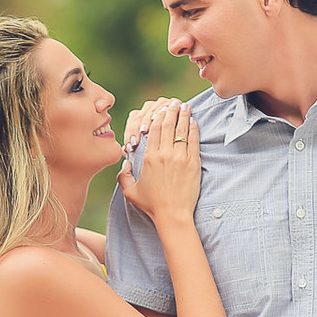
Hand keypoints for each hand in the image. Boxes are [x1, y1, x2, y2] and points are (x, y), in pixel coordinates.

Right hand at [118, 100, 200, 225]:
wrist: (172, 214)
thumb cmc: (152, 205)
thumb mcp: (131, 192)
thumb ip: (123, 177)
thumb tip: (124, 165)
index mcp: (149, 158)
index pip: (154, 131)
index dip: (158, 117)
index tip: (161, 110)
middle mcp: (165, 154)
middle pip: (168, 126)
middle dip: (172, 111)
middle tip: (175, 102)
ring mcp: (180, 158)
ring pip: (182, 130)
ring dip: (184, 116)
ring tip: (186, 106)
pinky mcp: (193, 163)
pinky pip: (193, 141)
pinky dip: (193, 129)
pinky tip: (193, 122)